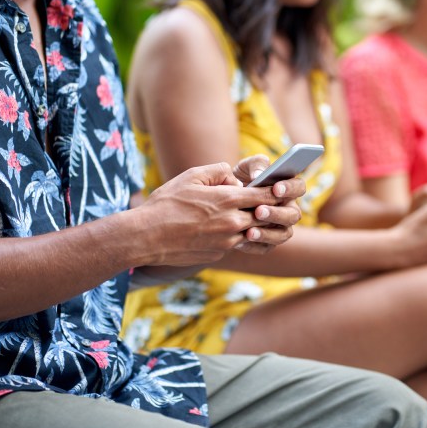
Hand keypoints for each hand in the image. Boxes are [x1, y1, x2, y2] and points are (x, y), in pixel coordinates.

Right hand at [135, 162, 301, 266]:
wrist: (145, 237)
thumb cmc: (166, 204)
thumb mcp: (191, 176)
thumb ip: (217, 171)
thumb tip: (233, 178)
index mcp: (228, 200)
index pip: (265, 195)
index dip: (275, 191)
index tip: (281, 188)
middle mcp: (233, 223)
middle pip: (264, 216)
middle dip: (268, 209)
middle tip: (270, 203)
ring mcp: (227, 242)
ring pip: (251, 232)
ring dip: (252, 225)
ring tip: (245, 217)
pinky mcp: (218, 255)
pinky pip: (234, 244)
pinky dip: (234, 237)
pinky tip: (223, 231)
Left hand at [232, 154, 305, 253]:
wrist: (222, 203)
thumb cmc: (239, 180)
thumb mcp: (245, 168)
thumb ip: (255, 164)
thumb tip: (259, 174)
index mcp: (288, 189)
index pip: (299, 187)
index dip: (290, 188)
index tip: (275, 189)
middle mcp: (288, 209)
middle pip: (294, 214)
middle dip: (277, 214)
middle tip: (259, 211)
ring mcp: (280, 228)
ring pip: (283, 234)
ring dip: (268, 233)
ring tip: (250, 232)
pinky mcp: (268, 243)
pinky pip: (266, 247)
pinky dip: (255, 245)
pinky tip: (241, 242)